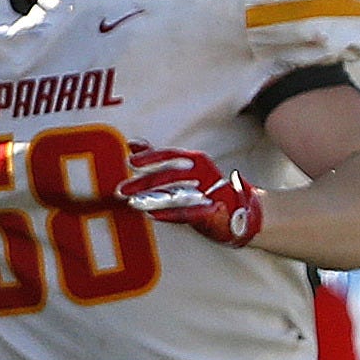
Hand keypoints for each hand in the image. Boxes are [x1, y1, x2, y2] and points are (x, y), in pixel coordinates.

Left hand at [122, 146, 266, 247]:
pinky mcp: (210, 213)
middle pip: (169, 175)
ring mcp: (208, 193)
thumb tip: (132, 143)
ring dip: (152, 199)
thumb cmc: (202, 188)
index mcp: (195, 160)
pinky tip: (152, 215)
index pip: (170, 155)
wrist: (237, 212)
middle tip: (122, 190)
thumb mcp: (182, 169)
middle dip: (144, 182)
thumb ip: (156, 157)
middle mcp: (202, 173)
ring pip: (176, 194)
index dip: (151, 157)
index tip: (131, 161)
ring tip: (133, 203)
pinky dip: (169, 214)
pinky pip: (187, 213)